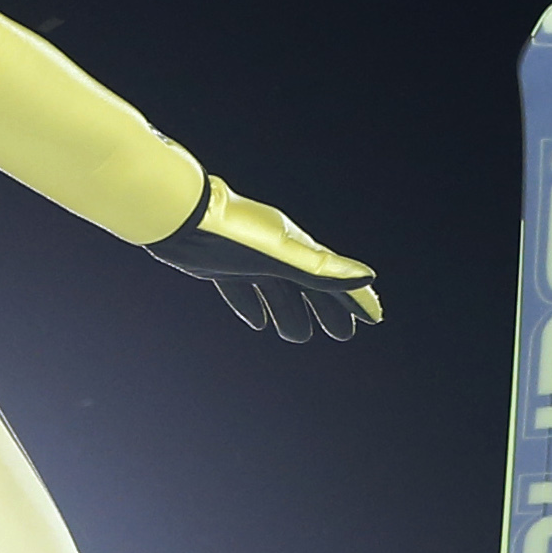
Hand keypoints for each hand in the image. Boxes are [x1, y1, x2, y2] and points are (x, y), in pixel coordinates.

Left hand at [149, 178, 380, 342]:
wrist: (177, 216)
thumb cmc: (229, 233)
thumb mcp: (280, 257)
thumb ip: (321, 270)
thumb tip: (367, 277)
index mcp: (295, 250)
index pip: (335, 280)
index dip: (355, 299)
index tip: (374, 318)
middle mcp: (275, 252)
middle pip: (309, 287)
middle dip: (327, 310)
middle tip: (343, 335)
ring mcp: (247, 258)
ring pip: (277, 291)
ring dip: (290, 312)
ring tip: (298, 337)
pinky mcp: (219, 265)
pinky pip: (243, 291)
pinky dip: (253, 306)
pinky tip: (256, 323)